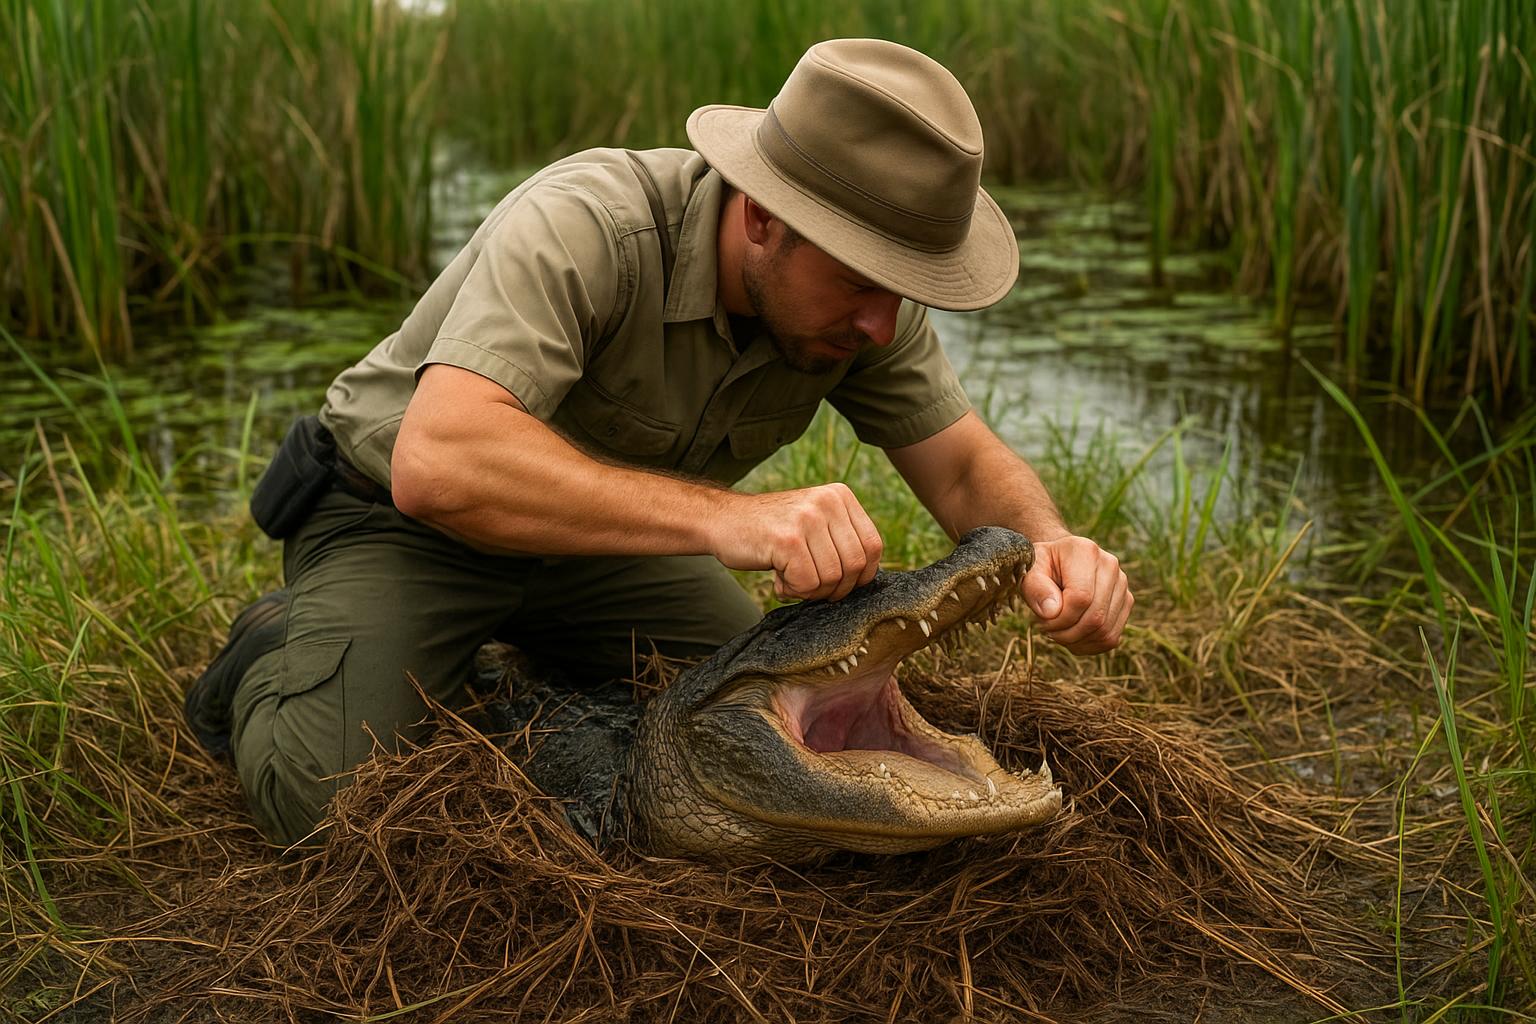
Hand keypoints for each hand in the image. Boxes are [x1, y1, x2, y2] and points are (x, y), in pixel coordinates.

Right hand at [713, 484, 882, 601]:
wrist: (722, 520)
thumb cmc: (770, 531)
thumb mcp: (813, 522)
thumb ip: (840, 540)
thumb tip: (867, 578)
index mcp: (840, 496)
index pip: (874, 546)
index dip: (861, 575)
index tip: (839, 584)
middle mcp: (827, 502)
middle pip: (856, 565)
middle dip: (835, 588)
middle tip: (809, 587)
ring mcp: (808, 519)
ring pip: (833, 578)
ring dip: (811, 591)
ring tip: (789, 579)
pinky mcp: (788, 540)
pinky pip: (808, 583)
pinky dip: (793, 591)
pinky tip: (778, 579)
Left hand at [1022, 535, 1131, 654]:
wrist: (1058, 563)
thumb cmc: (1041, 568)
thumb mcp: (1029, 572)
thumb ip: (1035, 589)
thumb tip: (1052, 612)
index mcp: (1085, 552)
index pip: (1081, 598)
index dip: (1060, 618)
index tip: (1041, 620)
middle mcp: (1110, 565)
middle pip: (1096, 617)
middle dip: (1067, 633)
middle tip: (1047, 630)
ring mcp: (1122, 585)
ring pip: (1105, 631)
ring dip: (1077, 641)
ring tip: (1058, 633)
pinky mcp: (1125, 602)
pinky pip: (1111, 637)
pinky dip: (1089, 645)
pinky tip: (1071, 637)